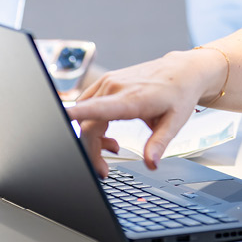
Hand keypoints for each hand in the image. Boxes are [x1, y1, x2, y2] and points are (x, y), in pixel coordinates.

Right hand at [68, 51, 209, 175]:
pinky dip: (94, 124)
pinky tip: (110, 137)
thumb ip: (159, 144)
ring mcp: (109, 83)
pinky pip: (90, 106)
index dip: (75, 116)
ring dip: (93, 139)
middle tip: (103, 171)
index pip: (96, 109)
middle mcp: (115, 87)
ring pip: (86, 116)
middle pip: (88, 124)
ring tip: (113, 148)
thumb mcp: (175, 122)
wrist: (182, 71)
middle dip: (90, 151)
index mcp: (132, 98)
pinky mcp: (107, 82)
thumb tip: (151, 164)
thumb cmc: (179, 93)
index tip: (58, 119)